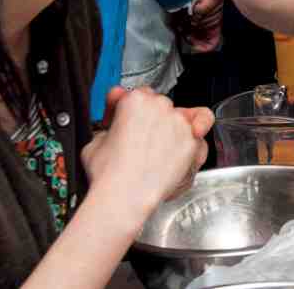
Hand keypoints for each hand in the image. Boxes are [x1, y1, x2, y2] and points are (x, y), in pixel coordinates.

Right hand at [82, 88, 209, 224]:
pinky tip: (178, 160)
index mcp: (136, 100)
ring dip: (176, 132)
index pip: (138, 96)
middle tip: (142, 141)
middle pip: (163, 107)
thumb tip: (113, 116)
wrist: (125, 197)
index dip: (131, 111)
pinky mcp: (193, 143)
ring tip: (160, 153)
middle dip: (154, 122)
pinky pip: (199, 141)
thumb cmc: (109, 173)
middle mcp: (162, 107)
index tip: (126, 123)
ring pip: (184, 121)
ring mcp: (181, 124)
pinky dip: (192, 149)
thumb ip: (109, 122)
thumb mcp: (94, 140)